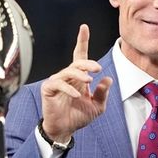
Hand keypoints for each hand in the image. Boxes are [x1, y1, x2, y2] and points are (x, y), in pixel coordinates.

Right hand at [40, 24, 112, 142]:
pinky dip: (68, 88)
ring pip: (68, 71)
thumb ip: (103, 93)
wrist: (65, 129)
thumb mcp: (97, 106)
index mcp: (79, 77)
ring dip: (80, 75)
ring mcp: (57, 81)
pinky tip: (77, 95)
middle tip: (98, 68)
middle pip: (77, 62)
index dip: (82, 41)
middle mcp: (68, 76)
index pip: (81, 56)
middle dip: (88, 63)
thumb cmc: (79, 116)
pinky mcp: (49, 89)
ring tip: (89, 81)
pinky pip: (58, 84)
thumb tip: (108, 78)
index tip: (84, 28)